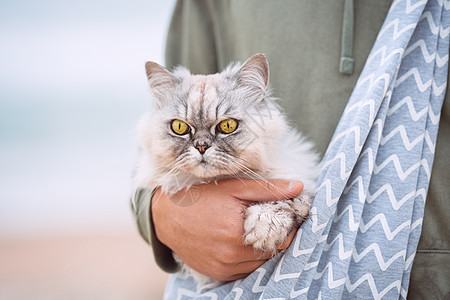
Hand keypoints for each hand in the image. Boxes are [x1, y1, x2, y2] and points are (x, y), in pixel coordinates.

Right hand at [151, 178, 303, 280]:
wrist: (165, 217)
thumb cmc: (200, 198)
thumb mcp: (234, 188)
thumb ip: (268, 189)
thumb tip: (298, 187)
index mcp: (237, 234)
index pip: (281, 238)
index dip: (286, 226)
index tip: (284, 215)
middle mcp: (230, 256)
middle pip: (271, 252)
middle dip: (275, 237)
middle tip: (268, 221)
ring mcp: (223, 268)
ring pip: (259, 264)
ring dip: (262, 249)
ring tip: (253, 231)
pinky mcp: (217, 274)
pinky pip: (244, 271)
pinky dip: (247, 259)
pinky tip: (241, 242)